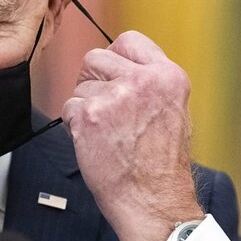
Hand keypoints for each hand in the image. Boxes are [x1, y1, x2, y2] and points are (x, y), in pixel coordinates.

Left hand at [62, 31, 203, 240]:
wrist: (153, 200)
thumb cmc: (161, 164)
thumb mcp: (173, 110)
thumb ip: (149, 84)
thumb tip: (119, 67)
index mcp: (168, 76)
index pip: (129, 40)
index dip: (115, 58)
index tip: (112, 75)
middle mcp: (142, 81)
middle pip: (95, 57)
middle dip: (93, 80)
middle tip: (103, 107)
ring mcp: (114, 96)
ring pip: (79, 86)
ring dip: (85, 106)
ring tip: (105, 132)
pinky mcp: (89, 115)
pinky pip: (68, 108)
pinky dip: (74, 125)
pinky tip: (94, 142)